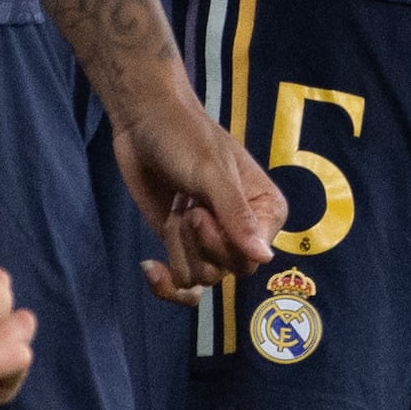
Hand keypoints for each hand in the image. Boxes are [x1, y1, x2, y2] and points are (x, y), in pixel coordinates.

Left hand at [117, 93, 288, 302]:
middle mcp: (244, 232)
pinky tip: (151, 267)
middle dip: (197, 245)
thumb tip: (265, 258)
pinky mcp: (183, 246)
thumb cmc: (186, 137)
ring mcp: (211, 241)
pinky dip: (166, 285)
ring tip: (175, 212)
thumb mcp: (213, 173)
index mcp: (266, 211)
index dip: (219, 245)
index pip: (250, 258)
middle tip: (187, 208)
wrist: (144, 123)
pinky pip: (184, 286)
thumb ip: (236, 216)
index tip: (198, 212)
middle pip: (225, 272)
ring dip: (177, 247)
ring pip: (200, 278)